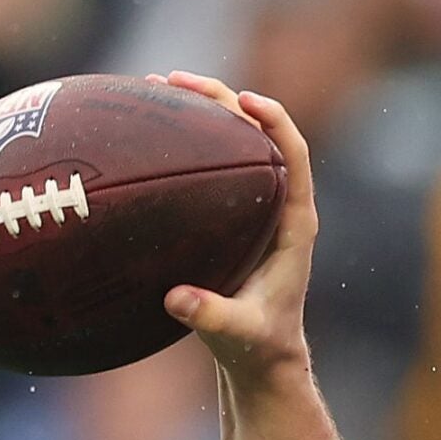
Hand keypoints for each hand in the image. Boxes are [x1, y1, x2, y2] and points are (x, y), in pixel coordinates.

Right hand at [155, 71, 316, 389]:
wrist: (262, 359)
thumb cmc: (258, 347)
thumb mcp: (238, 334)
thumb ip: (214, 317)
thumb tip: (178, 298)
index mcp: (294, 224)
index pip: (294, 155)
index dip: (274, 120)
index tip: (244, 100)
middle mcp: (277, 206)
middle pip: (258, 134)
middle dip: (221, 100)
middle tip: (175, 81)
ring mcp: (254, 208)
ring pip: (233, 144)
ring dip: (200, 112)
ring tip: (157, 86)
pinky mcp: (231, 217)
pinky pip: (210, 168)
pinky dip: (184, 144)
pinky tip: (146, 132)